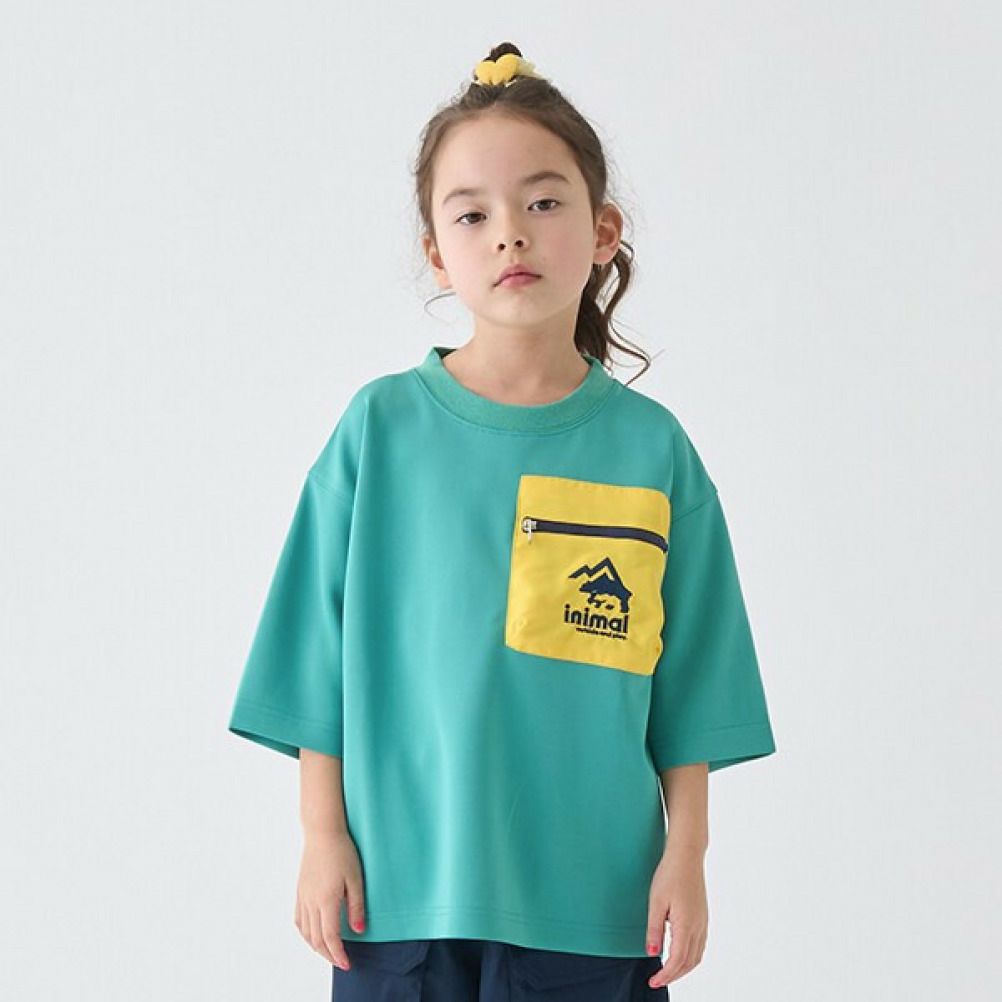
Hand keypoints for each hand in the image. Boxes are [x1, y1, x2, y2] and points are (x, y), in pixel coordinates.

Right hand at [294, 830, 366, 969]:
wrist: (322, 832)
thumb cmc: (342, 851)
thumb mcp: (356, 878)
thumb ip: (357, 906)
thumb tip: (359, 931)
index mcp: (326, 900)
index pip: (330, 937)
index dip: (338, 954)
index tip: (347, 964)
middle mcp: (311, 902)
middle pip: (316, 939)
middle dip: (329, 955)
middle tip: (341, 962)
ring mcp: (303, 896)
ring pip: (306, 932)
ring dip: (317, 946)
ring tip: (330, 952)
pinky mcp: (300, 891)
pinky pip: (299, 919)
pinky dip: (306, 933)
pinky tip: (313, 935)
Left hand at [645, 844, 708, 988]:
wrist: (687, 856)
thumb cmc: (669, 875)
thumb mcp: (655, 902)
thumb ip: (654, 929)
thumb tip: (652, 953)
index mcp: (686, 925)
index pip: (677, 960)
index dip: (665, 975)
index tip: (653, 981)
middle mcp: (698, 927)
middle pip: (689, 962)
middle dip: (674, 975)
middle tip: (657, 980)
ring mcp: (703, 922)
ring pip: (697, 955)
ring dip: (683, 968)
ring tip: (667, 971)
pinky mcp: (703, 916)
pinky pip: (700, 945)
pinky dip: (690, 957)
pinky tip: (679, 954)